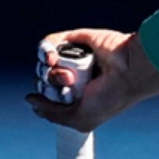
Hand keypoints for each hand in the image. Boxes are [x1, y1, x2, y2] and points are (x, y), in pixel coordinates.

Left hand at [25, 27, 158, 131]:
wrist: (128, 72)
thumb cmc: (111, 97)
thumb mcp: (80, 119)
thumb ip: (52, 114)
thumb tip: (31, 100)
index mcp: (76, 97)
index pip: (48, 97)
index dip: (45, 100)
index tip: (58, 102)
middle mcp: (74, 78)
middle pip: (43, 81)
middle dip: (50, 86)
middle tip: (69, 87)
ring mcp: (73, 58)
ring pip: (44, 65)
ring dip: (52, 73)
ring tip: (70, 75)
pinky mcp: (74, 40)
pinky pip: (47, 44)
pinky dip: (45, 51)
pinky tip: (53, 58)